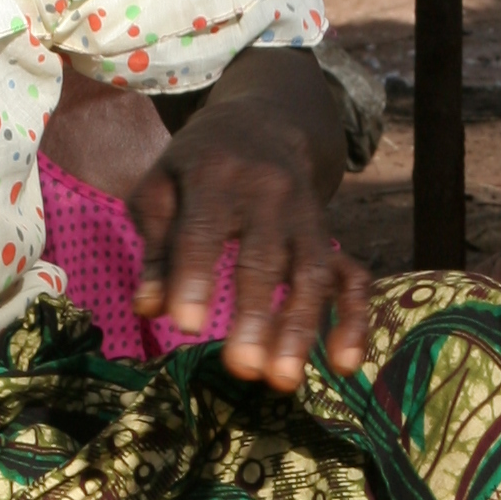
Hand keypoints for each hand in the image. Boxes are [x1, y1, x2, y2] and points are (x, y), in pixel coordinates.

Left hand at [131, 113, 370, 384]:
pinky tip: (344, 363)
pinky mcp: (330, 235)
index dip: (195, 277)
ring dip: (300, 328)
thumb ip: (155, 248)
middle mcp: (268, 192)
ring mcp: (306, 214)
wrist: (266, 119)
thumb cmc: (197, 165)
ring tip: (282, 380)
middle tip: (243, 369)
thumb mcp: (162, 187)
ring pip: (311, 273)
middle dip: (256, 315)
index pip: (204, 230)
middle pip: (264, 258)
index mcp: (214, 174)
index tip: (187, 326)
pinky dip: (352, 319)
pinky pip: (352, 276)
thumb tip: (148, 308)